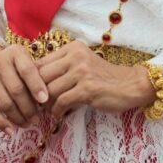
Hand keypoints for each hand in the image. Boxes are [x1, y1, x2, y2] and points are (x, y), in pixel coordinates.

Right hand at [0, 44, 51, 133]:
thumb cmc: (13, 64)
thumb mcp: (25, 61)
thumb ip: (36, 75)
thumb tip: (48, 99)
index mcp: (14, 53)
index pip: (27, 70)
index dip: (37, 86)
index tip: (45, 100)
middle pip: (16, 90)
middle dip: (29, 107)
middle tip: (37, 118)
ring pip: (5, 103)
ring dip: (18, 117)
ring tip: (28, 124)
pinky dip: (2, 123)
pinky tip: (11, 131)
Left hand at [36, 41, 154, 118]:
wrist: (130, 85)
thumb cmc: (103, 77)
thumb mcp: (82, 64)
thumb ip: (62, 67)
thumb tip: (33, 81)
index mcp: (72, 48)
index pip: (41, 62)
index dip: (32, 80)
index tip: (32, 92)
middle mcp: (76, 56)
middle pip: (41, 76)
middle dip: (36, 93)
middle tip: (37, 104)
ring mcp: (82, 72)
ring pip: (50, 90)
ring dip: (46, 104)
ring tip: (49, 110)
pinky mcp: (87, 89)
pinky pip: (62, 101)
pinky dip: (57, 111)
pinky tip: (59, 114)